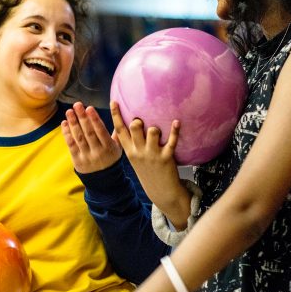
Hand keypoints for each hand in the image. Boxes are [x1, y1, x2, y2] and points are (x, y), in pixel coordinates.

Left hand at [61, 102, 121, 172]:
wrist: (103, 179)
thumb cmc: (111, 158)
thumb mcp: (118, 147)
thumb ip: (118, 132)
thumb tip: (119, 113)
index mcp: (109, 147)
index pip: (101, 132)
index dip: (94, 120)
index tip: (89, 108)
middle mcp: (97, 152)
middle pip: (88, 133)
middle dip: (82, 118)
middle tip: (77, 105)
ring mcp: (86, 156)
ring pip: (79, 138)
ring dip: (73, 123)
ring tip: (69, 111)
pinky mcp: (77, 160)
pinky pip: (71, 145)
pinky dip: (67, 133)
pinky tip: (64, 123)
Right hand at [109, 101, 188, 221]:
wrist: (161, 190)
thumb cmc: (148, 169)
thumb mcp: (135, 158)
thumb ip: (132, 142)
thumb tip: (132, 123)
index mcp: (129, 151)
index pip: (119, 131)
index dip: (116, 115)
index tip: (114, 101)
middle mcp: (139, 152)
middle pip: (134, 127)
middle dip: (138, 120)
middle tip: (143, 122)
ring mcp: (152, 154)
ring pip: (152, 131)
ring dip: (156, 127)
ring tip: (158, 132)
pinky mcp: (166, 157)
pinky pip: (171, 141)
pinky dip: (175, 130)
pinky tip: (177, 122)